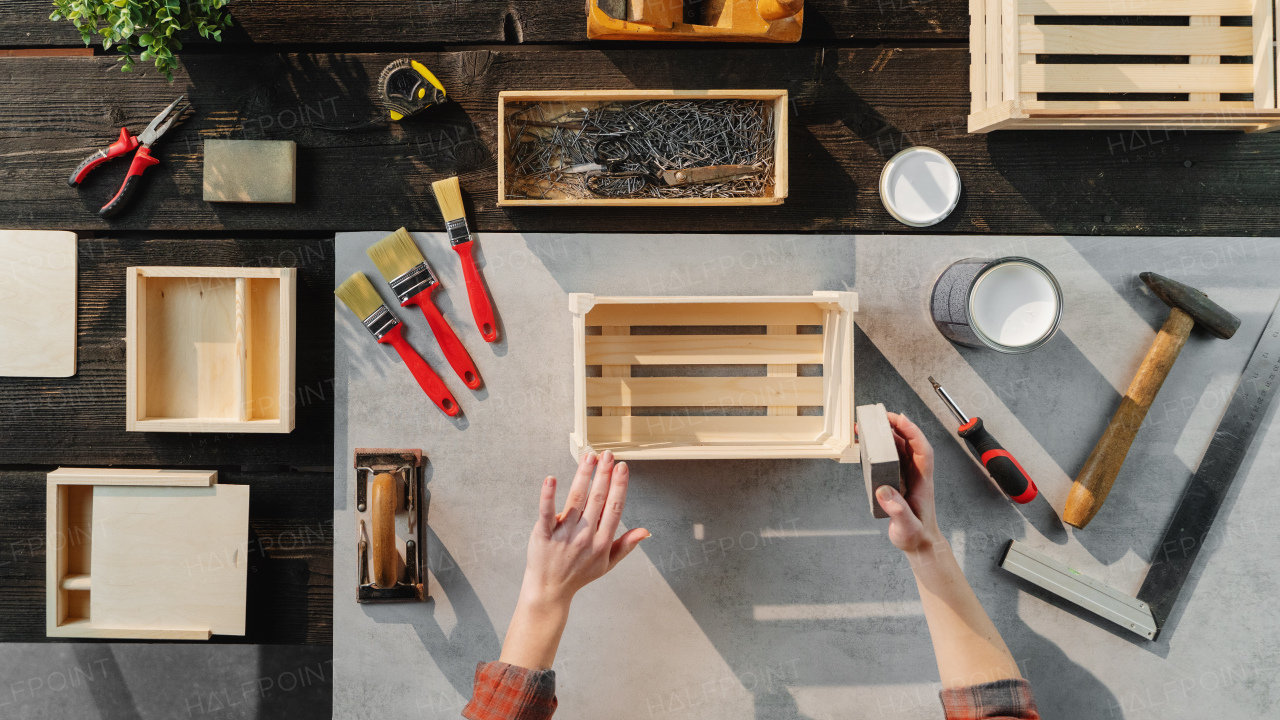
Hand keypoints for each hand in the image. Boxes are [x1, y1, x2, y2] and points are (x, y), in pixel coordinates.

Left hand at [499, 450, 649, 668]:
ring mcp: (564, 535)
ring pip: (576, 500)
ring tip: (589, 457)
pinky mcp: (544, 534)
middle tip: (608, 455)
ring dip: (583, 476)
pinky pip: (546, 512)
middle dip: (604, 475)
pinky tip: (551, 479)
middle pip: (597, 499)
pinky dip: (548, 495)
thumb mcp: (607, 564)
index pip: (614, 508)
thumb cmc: (578, 575)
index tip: (622, 467)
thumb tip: (646, 531)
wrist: (549, 590)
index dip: (619, 486)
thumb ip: (626, 545)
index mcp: (602, 542)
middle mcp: (585, 536)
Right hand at [875, 412, 944, 555]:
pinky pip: (892, 460)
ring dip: (888, 436)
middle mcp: (916, 475)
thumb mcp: (907, 526)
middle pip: (910, 444)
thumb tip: (884, 491)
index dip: (912, 432)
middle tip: (880, 417)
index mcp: (922, 481)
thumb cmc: (916, 536)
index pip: (922, 450)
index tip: (899, 419)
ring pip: (901, 450)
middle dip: (898, 427)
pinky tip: (872, 447)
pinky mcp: (899, 482)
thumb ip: (897, 510)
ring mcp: (908, 478)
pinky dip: (882, 450)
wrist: (920, 544)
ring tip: (871, 427)